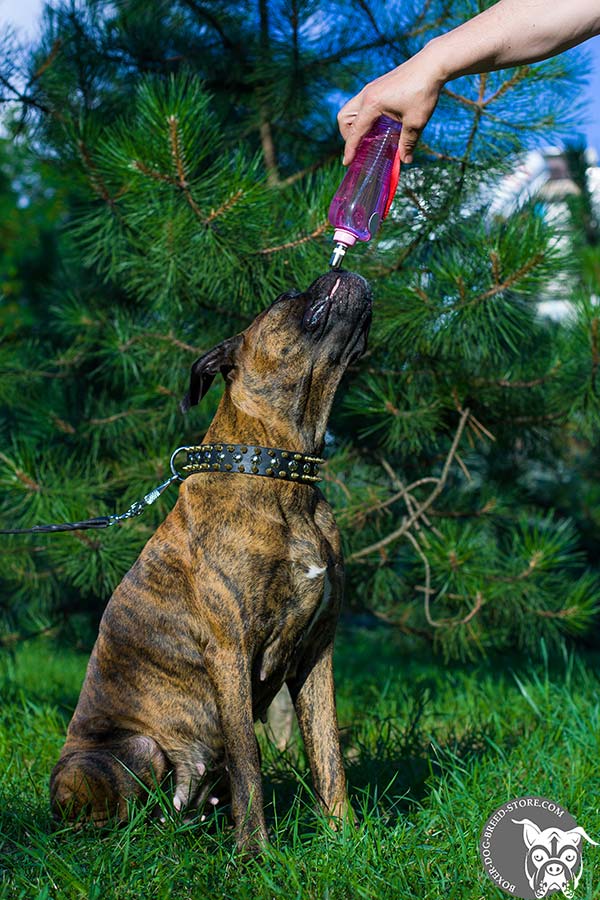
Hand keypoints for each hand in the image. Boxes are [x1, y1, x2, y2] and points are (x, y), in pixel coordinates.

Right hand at [337, 43, 444, 164]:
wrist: (432, 64)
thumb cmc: (423, 91)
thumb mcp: (416, 122)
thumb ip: (408, 142)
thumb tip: (406, 160)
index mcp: (372, 104)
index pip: (355, 131)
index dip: (350, 149)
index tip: (346, 163)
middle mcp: (367, 95)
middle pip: (344, 118)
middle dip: (348, 135)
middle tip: (361, 147)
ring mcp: (371, 88)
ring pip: (351, 109)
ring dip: (355, 125)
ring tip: (370, 137)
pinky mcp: (378, 86)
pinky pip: (362, 104)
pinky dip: (364, 117)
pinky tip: (380, 125)